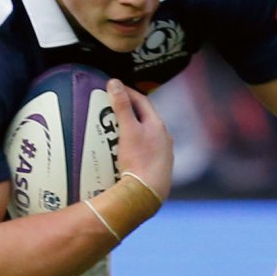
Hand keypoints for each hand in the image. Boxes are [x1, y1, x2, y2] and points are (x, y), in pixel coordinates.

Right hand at [107, 79, 172, 200]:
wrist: (147, 193)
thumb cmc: (139, 160)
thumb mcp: (128, 130)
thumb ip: (121, 106)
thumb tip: (115, 82)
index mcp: (158, 125)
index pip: (142, 101)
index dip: (128, 92)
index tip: (114, 88)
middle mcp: (164, 138)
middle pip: (145, 119)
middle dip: (129, 112)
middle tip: (112, 109)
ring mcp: (163, 154)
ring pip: (146, 136)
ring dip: (133, 131)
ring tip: (116, 132)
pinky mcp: (158, 168)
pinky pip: (145, 152)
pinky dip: (135, 147)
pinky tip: (125, 154)